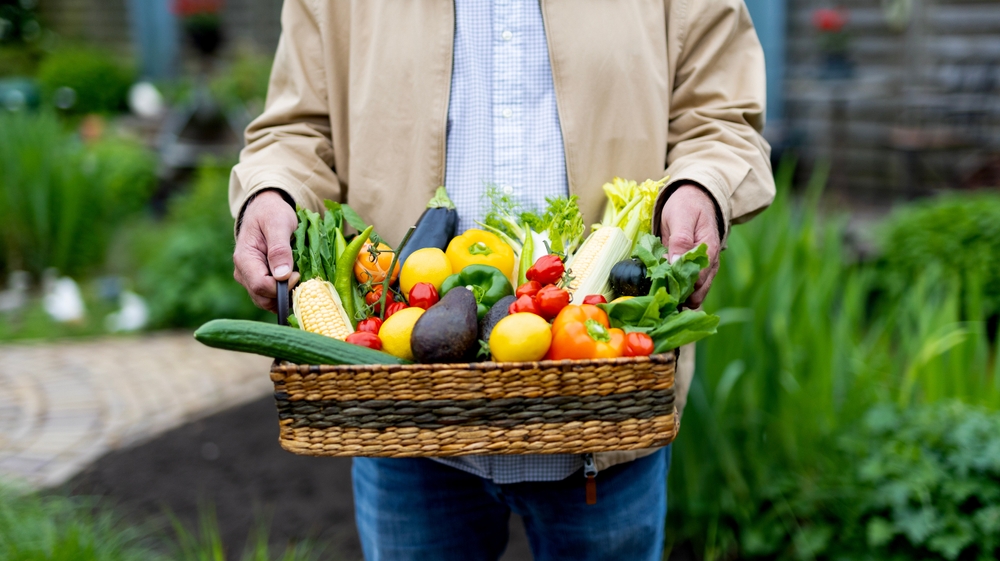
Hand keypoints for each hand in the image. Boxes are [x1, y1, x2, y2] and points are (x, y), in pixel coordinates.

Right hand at [233, 190, 298, 312]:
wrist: (265, 210)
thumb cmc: (272, 213)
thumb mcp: (278, 223)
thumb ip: (279, 249)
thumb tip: (282, 276)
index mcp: (244, 259)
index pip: (261, 286)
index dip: (282, 286)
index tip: (298, 274)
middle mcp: (243, 273)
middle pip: (263, 298)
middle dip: (285, 295)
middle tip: (303, 281)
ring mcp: (249, 279)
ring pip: (267, 301)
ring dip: (286, 297)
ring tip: (301, 282)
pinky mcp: (258, 281)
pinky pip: (271, 297)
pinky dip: (285, 296)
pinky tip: (297, 285)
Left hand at [659, 184, 720, 307]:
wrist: (695, 196)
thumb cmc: (687, 205)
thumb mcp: (681, 218)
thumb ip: (680, 241)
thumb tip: (676, 264)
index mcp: (709, 251)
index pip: (697, 280)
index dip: (679, 289)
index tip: (659, 292)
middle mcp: (710, 264)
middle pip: (696, 292)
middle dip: (677, 299)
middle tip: (655, 301)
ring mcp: (703, 268)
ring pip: (693, 293)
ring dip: (676, 298)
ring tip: (657, 301)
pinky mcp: (694, 268)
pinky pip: (687, 287)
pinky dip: (675, 292)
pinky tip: (662, 294)